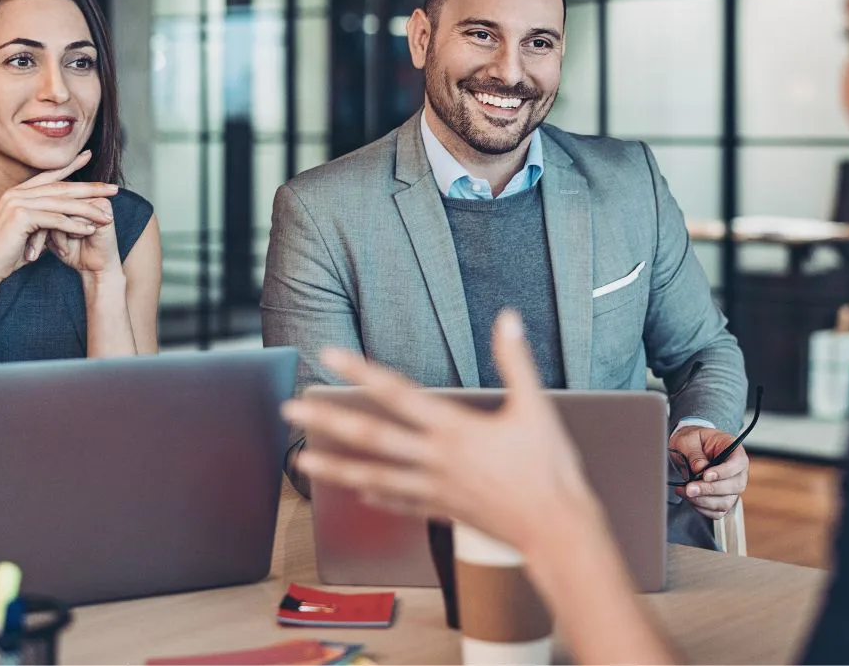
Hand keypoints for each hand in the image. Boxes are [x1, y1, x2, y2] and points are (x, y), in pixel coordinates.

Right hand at [0, 151, 117, 285]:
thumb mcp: (31, 232)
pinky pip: (56, 220)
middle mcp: (16, 193)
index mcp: (17, 192)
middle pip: (61, 187)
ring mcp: (17, 203)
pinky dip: (75, 226)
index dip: (70, 165)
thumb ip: (46, 221)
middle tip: (114, 189)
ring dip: (88, 211)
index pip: (49, 175)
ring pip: (61, 204)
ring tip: (108, 216)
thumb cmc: (8, 253)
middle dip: (90, 188)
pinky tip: (90, 230)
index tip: (89, 155)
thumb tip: (67, 219)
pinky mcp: (21, 217)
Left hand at [282, 311, 600, 552]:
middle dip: (329, 421)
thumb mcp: (535, 406)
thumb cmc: (549, 469)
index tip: (329, 356)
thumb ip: (516, 360)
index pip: (397, 393)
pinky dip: (377, 497)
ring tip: (302, 461)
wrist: (557, 529)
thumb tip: (507, 319)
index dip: (361, 372)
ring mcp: (436, 489)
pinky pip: (400, 504)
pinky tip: (359, 493)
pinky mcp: (444, 511)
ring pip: (374, 476)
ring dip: (335, 467)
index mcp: (455, 430)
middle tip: (291, 409)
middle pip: (372, 437)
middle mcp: (436, 460)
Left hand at [668, 426, 748, 518]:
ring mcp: (732, 488)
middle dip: (709, 489)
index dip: (724, 472)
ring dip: (704, 501)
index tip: (706, 475)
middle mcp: (738, 471)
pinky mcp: (723, 500)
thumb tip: (699, 469)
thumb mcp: (689, 439)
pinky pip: (717, 511)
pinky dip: (703, 509)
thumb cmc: (693, 441)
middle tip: (689, 488)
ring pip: (725, 502)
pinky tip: (690, 499)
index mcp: (734, 450)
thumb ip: (694, 453)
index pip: (738, 463)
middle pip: (734, 486)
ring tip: (685, 492)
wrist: (689, 448)